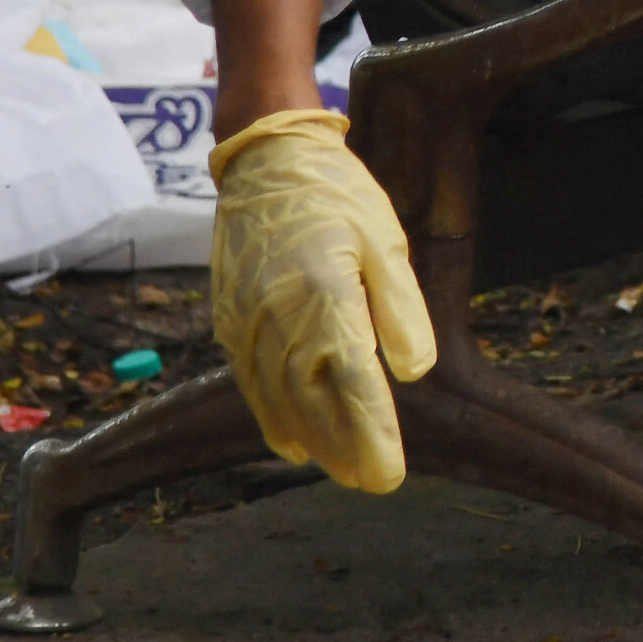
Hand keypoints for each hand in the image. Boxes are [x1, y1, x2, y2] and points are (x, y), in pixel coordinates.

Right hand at [209, 109, 436, 490]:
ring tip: (339, 468)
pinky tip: (293, 440)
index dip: (370, 432)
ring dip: (310, 439)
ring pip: (277, 398)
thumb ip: (400, 309)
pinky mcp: (229, 320)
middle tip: (370, 481)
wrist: (267, 160)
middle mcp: (279, 315)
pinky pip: (248, 382)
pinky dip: (271, 416)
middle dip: (343, 447)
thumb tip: (413, 372)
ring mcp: (246, 321)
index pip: (351, 380)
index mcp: (325, 293)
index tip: (389, 474)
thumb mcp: (386, 241)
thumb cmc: (338, 197)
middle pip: (311, 400)